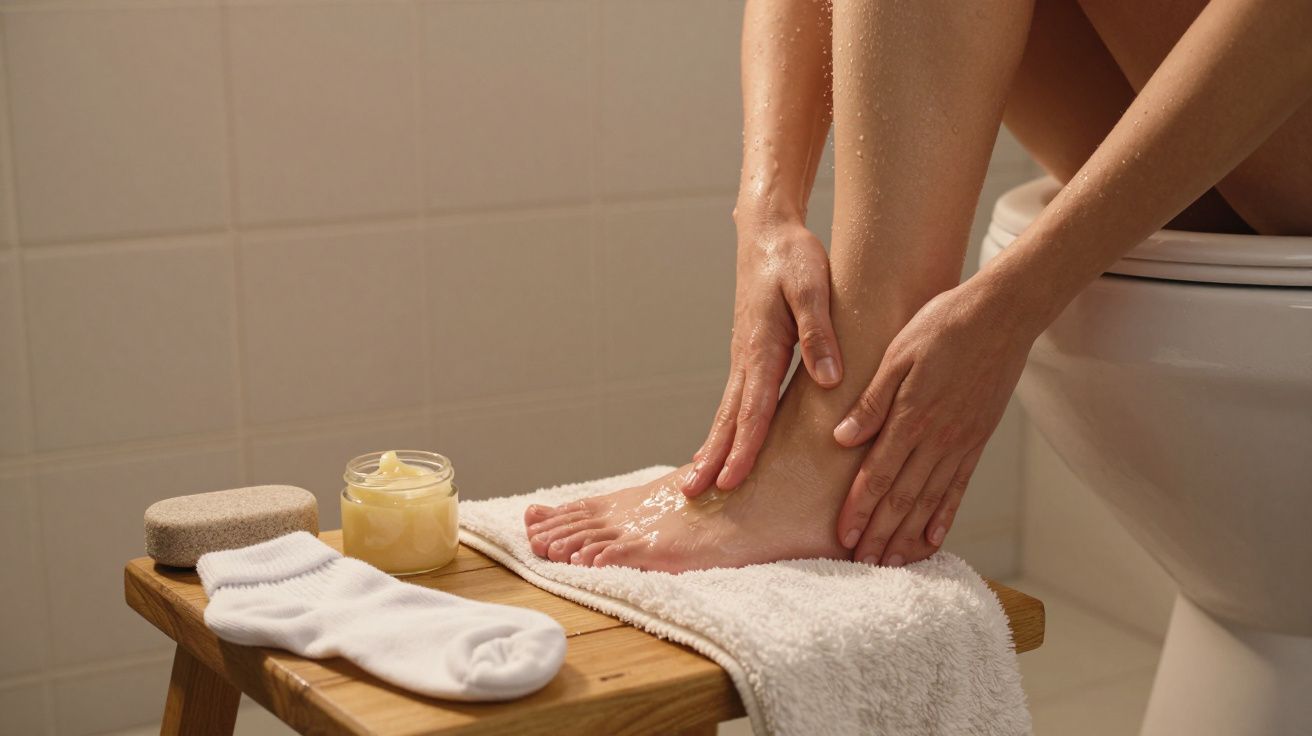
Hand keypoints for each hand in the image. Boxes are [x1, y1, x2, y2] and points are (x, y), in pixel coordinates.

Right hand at [683, 212, 842, 496]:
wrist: (767, 232)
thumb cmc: (793, 256)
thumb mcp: (813, 286)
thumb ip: (818, 332)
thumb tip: (827, 378)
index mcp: (761, 346)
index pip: (752, 408)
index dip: (743, 448)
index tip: (731, 481)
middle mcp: (746, 358)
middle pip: (728, 419)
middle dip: (712, 459)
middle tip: (693, 495)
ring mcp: (744, 359)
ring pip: (727, 413)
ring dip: (713, 449)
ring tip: (697, 482)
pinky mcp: (749, 357)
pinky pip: (736, 402)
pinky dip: (726, 430)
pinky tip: (722, 447)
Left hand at [831, 280, 1041, 565]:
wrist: (1003, 314)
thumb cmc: (944, 324)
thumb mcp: (898, 352)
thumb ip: (873, 399)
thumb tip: (843, 438)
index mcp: (913, 415)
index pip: (880, 474)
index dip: (860, 508)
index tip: (844, 536)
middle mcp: (939, 437)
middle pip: (904, 498)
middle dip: (881, 534)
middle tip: (862, 565)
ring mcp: (962, 442)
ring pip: (931, 501)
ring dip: (909, 535)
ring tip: (891, 563)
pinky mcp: (978, 440)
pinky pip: (959, 487)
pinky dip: (945, 516)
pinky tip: (933, 538)